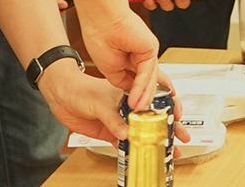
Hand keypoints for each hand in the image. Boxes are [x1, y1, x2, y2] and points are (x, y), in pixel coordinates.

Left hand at [38, 61, 191, 143]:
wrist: (61, 96)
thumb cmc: (81, 89)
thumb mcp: (100, 102)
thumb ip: (113, 118)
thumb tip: (125, 132)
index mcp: (131, 92)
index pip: (156, 99)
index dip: (170, 108)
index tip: (179, 117)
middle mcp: (129, 106)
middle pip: (154, 117)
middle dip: (171, 127)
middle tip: (183, 137)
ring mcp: (120, 120)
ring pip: (143, 132)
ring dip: (156, 141)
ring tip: (171, 151)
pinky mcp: (110, 132)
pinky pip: (126, 143)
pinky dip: (135, 149)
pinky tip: (144, 155)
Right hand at [77, 4, 161, 109]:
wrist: (101, 16)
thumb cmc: (99, 34)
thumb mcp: (109, 67)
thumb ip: (121, 79)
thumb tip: (129, 91)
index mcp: (130, 58)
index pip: (138, 81)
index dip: (138, 96)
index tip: (135, 109)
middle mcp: (140, 55)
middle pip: (148, 81)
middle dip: (146, 99)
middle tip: (143, 114)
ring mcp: (147, 52)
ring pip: (149, 79)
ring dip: (144, 96)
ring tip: (138, 111)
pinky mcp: (150, 48)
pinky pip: (147, 72)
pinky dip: (142, 87)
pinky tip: (137, 99)